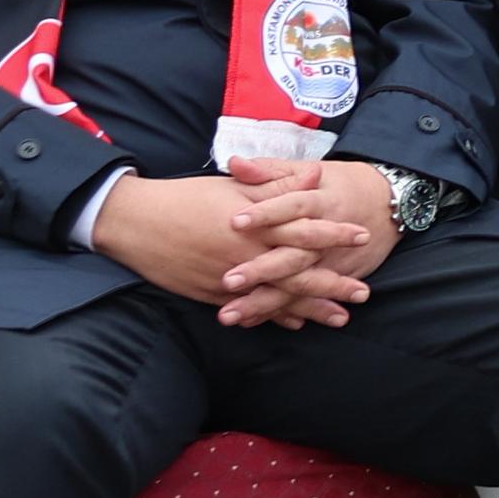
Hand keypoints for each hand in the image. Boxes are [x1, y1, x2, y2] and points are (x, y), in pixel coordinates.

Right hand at [94, 162, 378, 327]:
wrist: (135, 222)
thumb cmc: (186, 198)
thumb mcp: (234, 186)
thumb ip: (278, 185)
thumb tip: (317, 175)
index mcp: (253, 225)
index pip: (304, 230)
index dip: (335, 234)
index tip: (363, 236)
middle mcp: (245, 255)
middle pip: (297, 273)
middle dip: (332, 284)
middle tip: (364, 293)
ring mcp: (228, 279)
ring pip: (277, 297)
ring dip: (310, 308)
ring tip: (340, 318)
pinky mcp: (211, 294)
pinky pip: (250, 309)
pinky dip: (273, 316)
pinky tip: (294, 323)